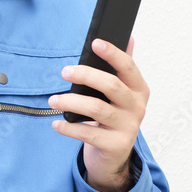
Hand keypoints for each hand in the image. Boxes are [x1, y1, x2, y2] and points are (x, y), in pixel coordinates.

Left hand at [49, 37, 148, 191]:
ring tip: (53, 100)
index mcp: (138, 90)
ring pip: (97, 109)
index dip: (113, 54)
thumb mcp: (121, 93)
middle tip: (64, 71)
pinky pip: (88, 134)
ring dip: (71, 102)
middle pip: (111, 85)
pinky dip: (69, 128)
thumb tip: (130, 37)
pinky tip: (57, 124)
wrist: (113, 154)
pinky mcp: (116, 145)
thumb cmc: (112, 116)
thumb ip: (122, 68)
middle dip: (85, 75)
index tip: (95, 42)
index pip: (128, 67)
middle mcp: (137, 107)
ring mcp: (128, 127)